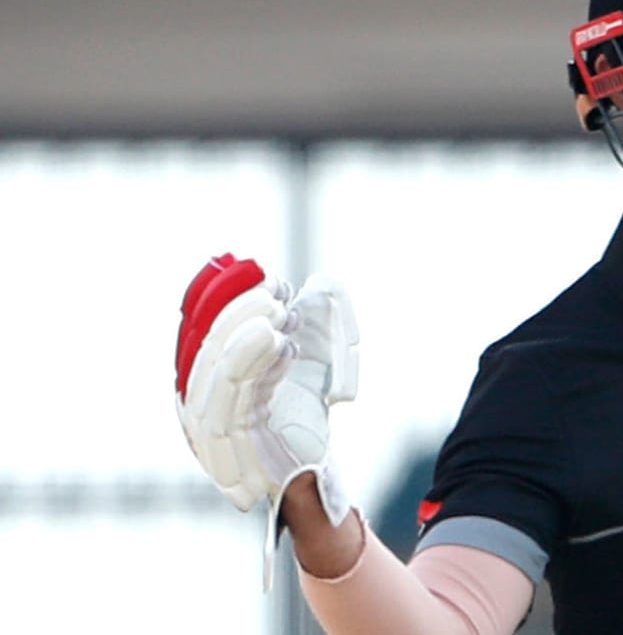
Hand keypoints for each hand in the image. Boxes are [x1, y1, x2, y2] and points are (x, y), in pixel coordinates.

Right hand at [174, 254, 359, 525]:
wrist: (309, 469)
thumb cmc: (304, 409)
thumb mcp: (315, 353)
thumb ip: (317, 317)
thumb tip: (319, 284)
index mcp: (202, 373)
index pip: (196, 325)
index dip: (210, 291)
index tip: (234, 261)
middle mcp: (194, 396)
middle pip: (202, 341)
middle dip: (231, 303)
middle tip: (268, 281)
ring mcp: (207, 421)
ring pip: (215, 365)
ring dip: (244, 328)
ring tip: (279, 308)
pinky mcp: (231, 442)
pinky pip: (234, 396)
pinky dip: (253, 362)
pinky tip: (279, 341)